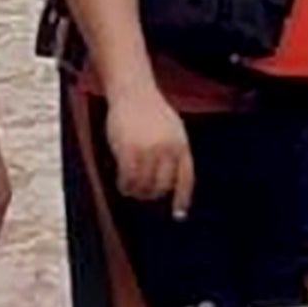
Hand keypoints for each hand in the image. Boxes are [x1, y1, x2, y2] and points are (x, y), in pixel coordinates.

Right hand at [106, 87, 194, 218]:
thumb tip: (168, 181)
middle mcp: (169, 150)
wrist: (133, 91)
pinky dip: (124, 186)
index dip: (182, 199)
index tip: (179, 215)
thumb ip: (173, 151)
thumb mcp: (172, 129)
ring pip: (144, 186)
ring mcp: (149, 151)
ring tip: (130, 188)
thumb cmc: (151, 111)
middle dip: (152, 194)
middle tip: (143, 194)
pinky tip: (121, 184)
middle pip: (163, 186)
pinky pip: (128, 179)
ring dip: (137, 191)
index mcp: (182, 145)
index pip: (186, 179)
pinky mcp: (130, 151)